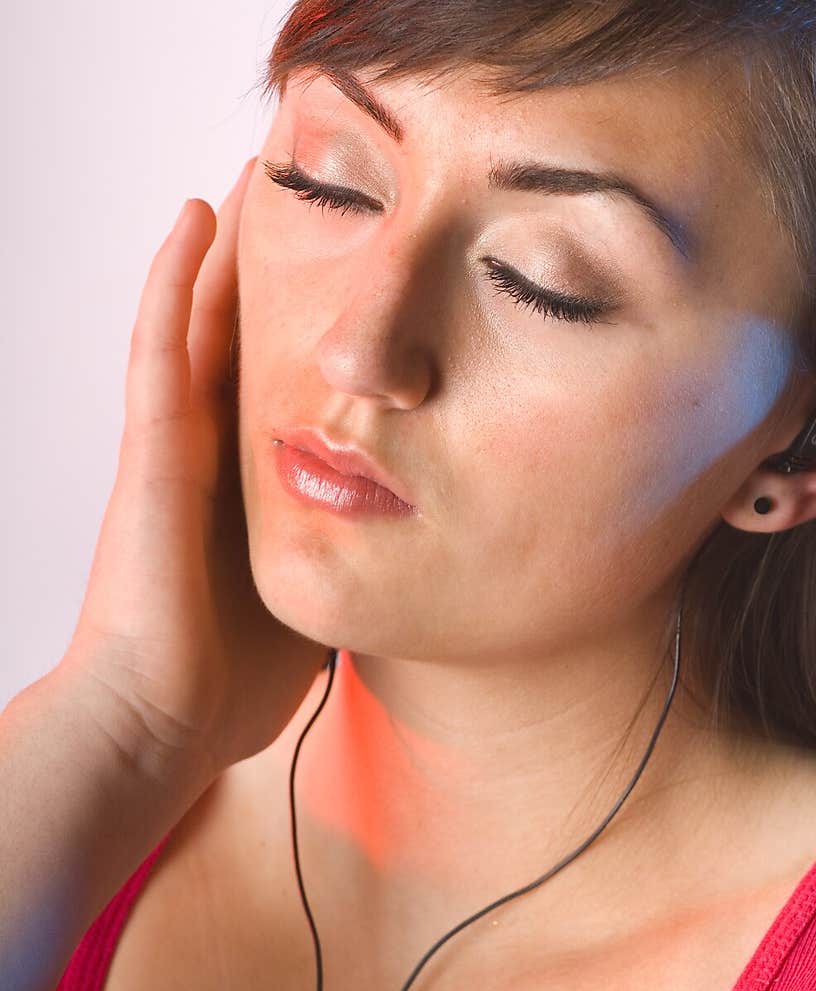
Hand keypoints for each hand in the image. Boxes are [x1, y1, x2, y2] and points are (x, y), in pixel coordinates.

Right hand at [58, 158, 330, 785]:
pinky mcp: (151, 453)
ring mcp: (175, 450)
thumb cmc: (228, 690)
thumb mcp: (315, 608)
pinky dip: (173, 282)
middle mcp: (209, 460)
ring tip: (254, 179)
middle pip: (240, 343)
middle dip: (270, 278)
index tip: (351, 292)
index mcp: (249, 494)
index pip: (281, 393)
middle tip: (311, 205)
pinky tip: (196, 219)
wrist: (164, 728)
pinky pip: (160, 349)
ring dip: (224, 254)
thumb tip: (405, 558)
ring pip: (197, 326)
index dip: (307, 338)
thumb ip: (349, 566)